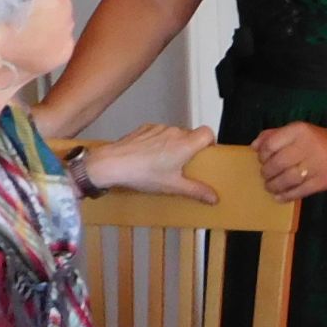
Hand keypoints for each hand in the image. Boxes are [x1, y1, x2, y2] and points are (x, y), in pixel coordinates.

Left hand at [83, 123, 216, 200]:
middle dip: (189, 148)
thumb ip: (196, 191)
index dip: (209, 142)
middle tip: (182, 165)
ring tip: (163, 162)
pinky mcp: (144, 128)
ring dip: (173, 145)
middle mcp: (174, 132)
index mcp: (185, 144)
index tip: (205, 153)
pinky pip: (158, 133)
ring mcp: (158, 128)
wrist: (112, 164)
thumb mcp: (173, 186)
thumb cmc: (142, 174)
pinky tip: (149, 156)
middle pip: (190, 135)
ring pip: (173, 134)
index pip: (208, 133)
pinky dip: (158, 142)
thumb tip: (214, 197)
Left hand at [254, 122, 326, 201]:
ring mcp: (316, 165)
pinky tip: (279, 197)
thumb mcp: (294, 131)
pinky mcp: (322, 181)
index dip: (262, 155)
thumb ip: (273, 136)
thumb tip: (254, 147)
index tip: (262, 160)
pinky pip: (300, 191)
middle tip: (266, 175)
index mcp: (299, 131)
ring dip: (274, 185)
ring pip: (288, 179)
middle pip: (278, 163)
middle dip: (267, 172)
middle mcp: (308, 146)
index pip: (271, 145)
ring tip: (270, 187)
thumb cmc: (314, 140)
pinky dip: (286, 196)